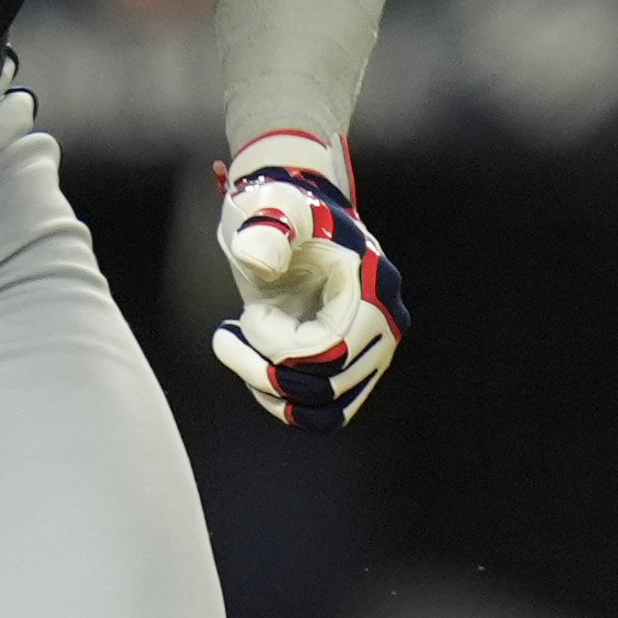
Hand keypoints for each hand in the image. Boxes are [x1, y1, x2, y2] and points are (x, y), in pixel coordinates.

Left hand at [207, 135, 407, 429]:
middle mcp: (386, 323)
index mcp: (371, 284)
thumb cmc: (279, 208)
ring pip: (328, 409)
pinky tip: (256, 366)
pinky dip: (288, 402)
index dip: (276, 347)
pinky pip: (329, 410)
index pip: (329, 352)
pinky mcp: (359, 366)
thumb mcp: (265, 209)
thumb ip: (263, 231)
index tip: (244, 317)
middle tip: (230, 336)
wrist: (294, 213)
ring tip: (242, 354)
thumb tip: (260, 259)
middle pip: (327, 387)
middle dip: (265, 371)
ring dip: (275, 395)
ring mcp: (376, 349)